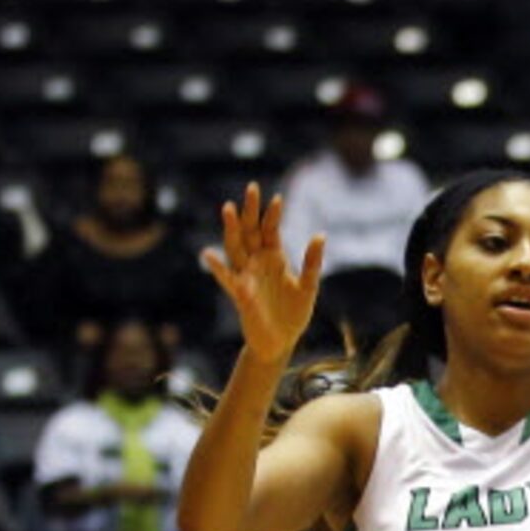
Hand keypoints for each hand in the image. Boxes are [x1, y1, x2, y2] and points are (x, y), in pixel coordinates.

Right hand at [200, 183, 324, 369]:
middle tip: (252, 188)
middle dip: (250, 211)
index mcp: (274, 258)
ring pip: (235, 247)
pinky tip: (209, 254)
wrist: (280, 342)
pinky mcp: (239, 294)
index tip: (278, 198)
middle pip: (250, 231)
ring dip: (231, 229)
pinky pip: (226, 278)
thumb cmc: (293, 314)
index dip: (273, 215)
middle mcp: (257, 262)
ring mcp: (247, 276)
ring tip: (228, 209)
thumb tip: (320, 235)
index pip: (271, 230)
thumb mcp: (308, 287)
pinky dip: (217, 267)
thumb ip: (312, 262)